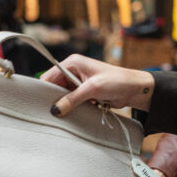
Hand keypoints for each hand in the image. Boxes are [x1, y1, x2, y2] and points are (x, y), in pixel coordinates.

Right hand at [40, 55, 154, 116]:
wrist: (134, 89)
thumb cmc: (117, 81)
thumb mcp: (92, 89)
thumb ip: (72, 99)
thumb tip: (55, 110)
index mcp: (72, 62)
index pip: (49, 75)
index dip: (45, 89)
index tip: (42, 104)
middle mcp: (73, 71)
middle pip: (55, 87)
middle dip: (55, 99)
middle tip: (53, 112)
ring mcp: (79, 82)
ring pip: (64, 96)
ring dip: (66, 105)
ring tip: (66, 114)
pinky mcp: (85, 93)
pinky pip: (73, 101)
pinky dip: (74, 107)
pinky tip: (76, 113)